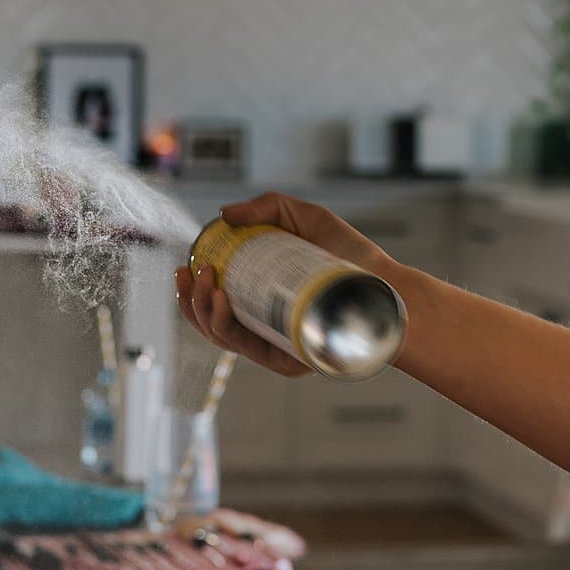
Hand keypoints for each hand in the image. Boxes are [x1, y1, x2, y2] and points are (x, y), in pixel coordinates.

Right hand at [173, 193, 400, 379]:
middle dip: (188, 300)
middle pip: (210, 322)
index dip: (191, 290)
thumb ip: (268, 207)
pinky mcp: (288, 362)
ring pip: (220, 336)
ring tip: (205, 280)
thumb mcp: (307, 218)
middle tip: (189, 272)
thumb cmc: (352, 255)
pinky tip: (220, 300)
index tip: (184, 267)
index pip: (216, 302)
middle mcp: (267, 328)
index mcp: (264, 302)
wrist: (385, 284)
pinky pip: (245, 348)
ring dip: (201, 309)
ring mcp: (276, 347)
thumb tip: (224, 214)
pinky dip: (224, 325)